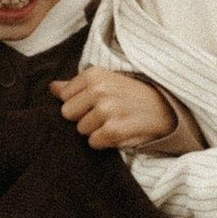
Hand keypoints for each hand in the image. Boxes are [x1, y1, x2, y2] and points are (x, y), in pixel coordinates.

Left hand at [49, 66, 178, 149]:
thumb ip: (76, 86)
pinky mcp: (114, 130)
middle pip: (68, 115)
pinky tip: (118, 133)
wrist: (165, 108)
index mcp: (94, 75)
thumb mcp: (105, 82)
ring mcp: (107, 110)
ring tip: (114, 122)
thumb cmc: (130, 95)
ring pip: (81, 130)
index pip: (64, 97)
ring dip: (95, 131)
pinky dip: (104, 142)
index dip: (78, 105)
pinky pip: (93, 142)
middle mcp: (99, 90)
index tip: (96, 103)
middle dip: (83, 118)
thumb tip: (51, 88)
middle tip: (105, 115)